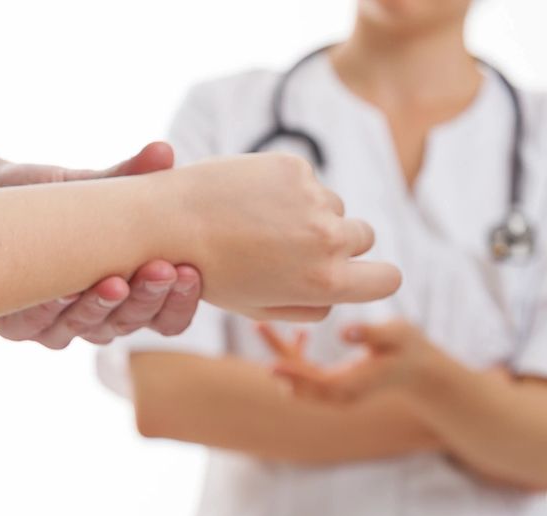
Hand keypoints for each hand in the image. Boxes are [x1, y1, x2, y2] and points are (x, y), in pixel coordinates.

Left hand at [0, 142, 203, 346]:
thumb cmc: (50, 201)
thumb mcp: (91, 189)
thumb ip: (128, 178)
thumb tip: (164, 152)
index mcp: (128, 295)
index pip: (166, 317)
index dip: (181, 302)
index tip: (190, 270)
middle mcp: (97, 319)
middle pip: (132, 324)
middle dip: (148, 299)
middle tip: (161, 270)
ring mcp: (58, 327)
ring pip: (91, 329)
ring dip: (104, 307)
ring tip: (115, 281)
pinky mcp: (19, 326)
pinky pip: (42, 324)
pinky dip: (54, 308)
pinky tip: (64, 290)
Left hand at [165, 153, 401, 320]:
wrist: (168, 224)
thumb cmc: (211, 273)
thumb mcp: (260, 305)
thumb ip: (310, 304)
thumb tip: (344, 289)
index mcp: (325, 282)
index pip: (388, 279)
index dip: (376, 277)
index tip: (358, 271)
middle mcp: (329, 239)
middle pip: (364, 238)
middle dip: (339, 242)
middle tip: (292, 245)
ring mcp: (314, 199)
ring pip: (334, 207)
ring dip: (310, 213)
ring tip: (258, 224)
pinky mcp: (294, 167)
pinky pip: (306, 181)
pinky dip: (285, 189)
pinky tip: (246, 200)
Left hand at [268, 320, 443, 402]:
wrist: (419, 371)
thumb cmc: (409, 349)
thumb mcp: (398, 336)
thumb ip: (372, 334)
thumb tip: (345, 332)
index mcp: (351, 386)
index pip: (316, 383)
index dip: (294, 372)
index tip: (273, 362)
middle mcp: (338, 395)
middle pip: (298, 382)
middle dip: (278, 356)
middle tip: (259, 325)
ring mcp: (333, 393)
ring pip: (296, 378)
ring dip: (281, 354)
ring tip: (262, 325)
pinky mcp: (331, 386)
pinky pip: (305, 374)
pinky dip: (297, 356)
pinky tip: (301, 334)